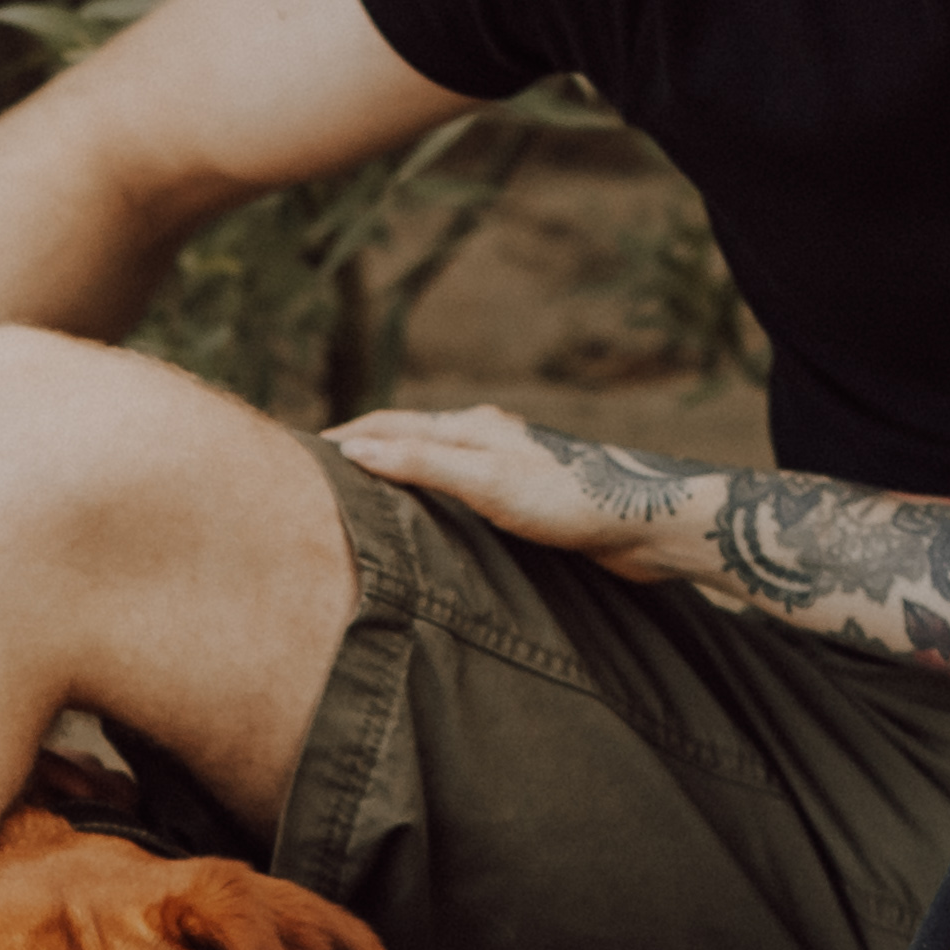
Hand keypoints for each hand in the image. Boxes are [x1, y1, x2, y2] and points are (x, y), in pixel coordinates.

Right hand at [322, 406, 700, 577]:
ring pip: (435, 462)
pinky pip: (459, 489)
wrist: (645, 524)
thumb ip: (423, 464)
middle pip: (409, 438)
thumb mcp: (487, 482)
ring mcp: (506, 465)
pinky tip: (431, 517)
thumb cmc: (571, 500)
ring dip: (397, 471)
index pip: (391, 425)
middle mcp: (486, 438)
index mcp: (473, 427)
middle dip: (366, 449)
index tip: (304, 454)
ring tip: (364, 493)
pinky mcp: (525, 496)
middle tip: (322, 473)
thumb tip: (355, 452)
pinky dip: (428, 494)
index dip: (347, 437)